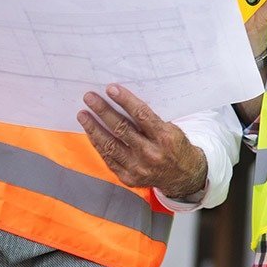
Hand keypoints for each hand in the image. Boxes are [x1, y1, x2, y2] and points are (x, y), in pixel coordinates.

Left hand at [78, 84, 207, 200]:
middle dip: (103, 111)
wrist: (183, 176)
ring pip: (110, 145)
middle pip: (121, 129)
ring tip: (83, 114)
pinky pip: (108, 159)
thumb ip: (150, 120)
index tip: (110, 89)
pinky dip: (98, 144)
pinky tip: (91, 132)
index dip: (125, 100)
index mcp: (164, 138)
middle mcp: (151, 154)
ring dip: (94, 128)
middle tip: (90, 98)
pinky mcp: (129, 178)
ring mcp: (138, 168)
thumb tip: (124, 102)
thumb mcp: (171, 129)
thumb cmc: (175, 146)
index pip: (141, 115)